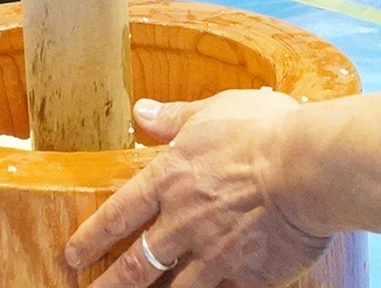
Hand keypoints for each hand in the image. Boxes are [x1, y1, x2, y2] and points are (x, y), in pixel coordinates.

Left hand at [67, 91, 330, 287]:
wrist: (307, 167)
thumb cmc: (264, 130)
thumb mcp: (213, 110)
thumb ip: (175, 116)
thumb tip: (141, 111)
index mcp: (170, 179)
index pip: (119, 214)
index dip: (92, 237)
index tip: (73, 255)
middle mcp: (184, 221)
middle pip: (136, 263)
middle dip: (110, 284)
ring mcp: (214, 253)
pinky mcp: (248, 275)